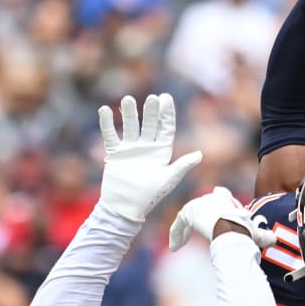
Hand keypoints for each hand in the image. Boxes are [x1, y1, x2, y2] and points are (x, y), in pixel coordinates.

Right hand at [97, 93, 201, 222]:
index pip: (166, 128)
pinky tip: (105, 109)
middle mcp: (147, 147)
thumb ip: (182, 166)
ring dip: (129, 114)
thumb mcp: (168, 180)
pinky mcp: (115, 153)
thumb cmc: (150, 196)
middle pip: (149, 124)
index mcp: (162, 151)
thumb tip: (200, 155)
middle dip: (150, 111)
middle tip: (152, 99)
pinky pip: (110, 135)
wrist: (126, 207)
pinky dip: (107, 123)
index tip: (165, 98)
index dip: (166, 113)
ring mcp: (131, 148)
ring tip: (128, 100)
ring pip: (130, 126)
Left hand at [169, 186, 277, 251]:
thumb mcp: (255, 233)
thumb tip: (275, 240)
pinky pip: (179, 224)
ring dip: (182, 229)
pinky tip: (175, 247)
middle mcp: (211, 198)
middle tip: (192, 231)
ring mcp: (198, 204)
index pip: (220, 194)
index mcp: (226, 199)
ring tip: (179, 243)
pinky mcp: (188, 213)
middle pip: (200, 206)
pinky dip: (176, 235)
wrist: (231, 232)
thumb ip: (263, 235)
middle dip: (196, 218)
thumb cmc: (244, 232)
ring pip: (187, 216)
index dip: (217, 203)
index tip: (212, 215)